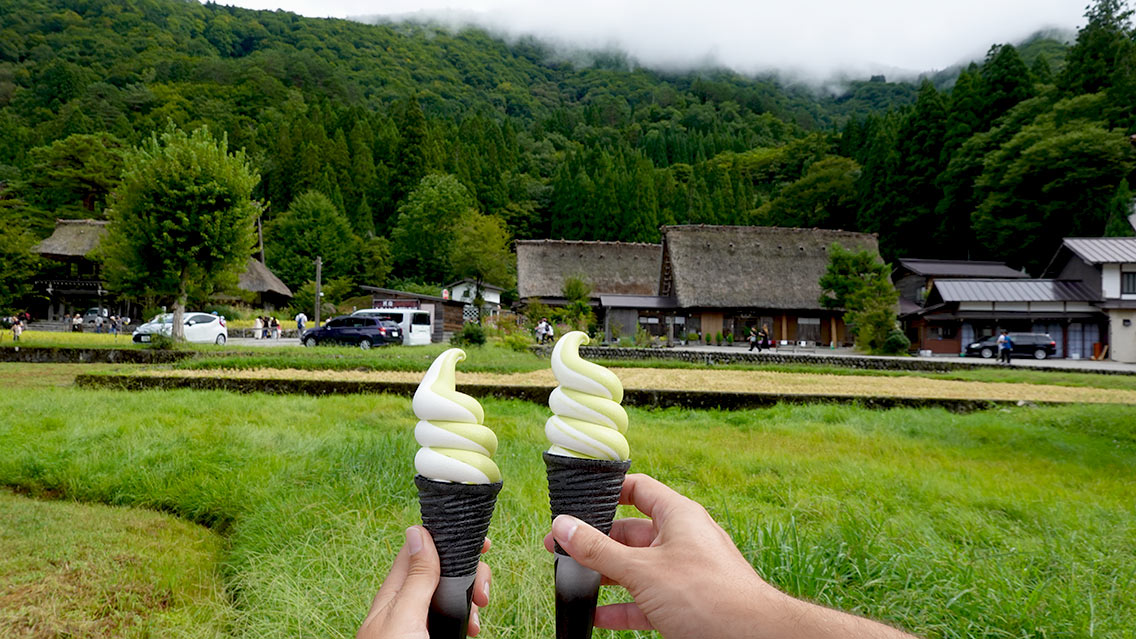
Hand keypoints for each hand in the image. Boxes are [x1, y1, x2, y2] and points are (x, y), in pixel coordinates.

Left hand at [358, 526, 491, 638]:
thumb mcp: (405, 616)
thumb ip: (415, 577)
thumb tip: (418, 531)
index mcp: (394, 592)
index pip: (418, 549)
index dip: (445, 539)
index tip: (477, 543)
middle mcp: (406, 604)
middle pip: (440, 571)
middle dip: (467, 574)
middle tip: (481, 590)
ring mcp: (420, 623)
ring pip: (450, 595)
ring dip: (470, 598)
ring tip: (478, 614)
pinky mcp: (433, 636)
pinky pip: (453, 618)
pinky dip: (467, 619)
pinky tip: (472, 629)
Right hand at [544, 474, 915, 638]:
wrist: (751, 637)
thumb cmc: (705, 595)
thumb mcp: (642, 570)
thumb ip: (598, 549)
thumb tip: (563, 526)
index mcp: (678, 516)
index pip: (637, 489)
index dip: (606, 492)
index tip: (577, 500)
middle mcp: (683, 538)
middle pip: (631, 532)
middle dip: (597, 543)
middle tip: (561, 549)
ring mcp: (685, 571)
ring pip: (638, 568)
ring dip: (607, 577)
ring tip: (574, 582)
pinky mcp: (687, 601)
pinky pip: (648, 598)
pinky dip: (623, 606)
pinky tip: (597, 616)